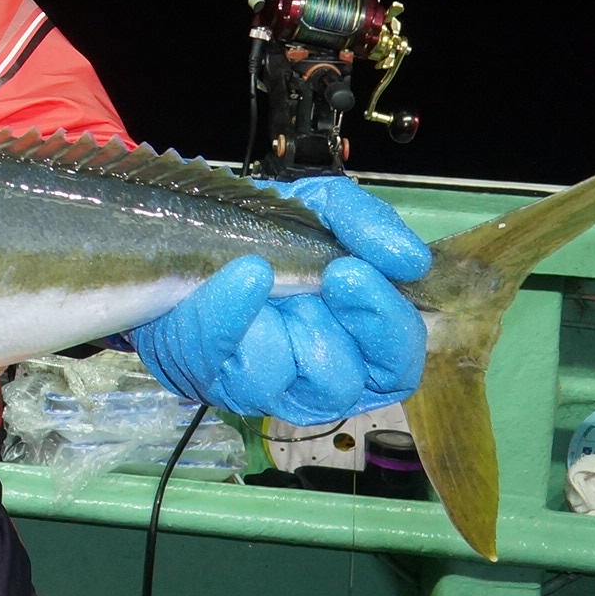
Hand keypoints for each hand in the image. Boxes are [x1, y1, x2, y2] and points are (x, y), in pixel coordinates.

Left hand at [129, 176, 431, 424]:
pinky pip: (231, 366)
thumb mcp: (322, 208)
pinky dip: (230, 319)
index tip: (350, 273)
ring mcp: (268, 387)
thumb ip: (367, 224)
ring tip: (260, 278)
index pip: (398, 362)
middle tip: (321, 277)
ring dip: (279, 324)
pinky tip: (229, 285)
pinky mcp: (218, 384)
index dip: (385, 325)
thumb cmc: (264, 229)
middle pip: (346, 383)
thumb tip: (410, 260)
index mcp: (358, 339)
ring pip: (286, 381)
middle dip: (329, 325)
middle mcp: (319, 375)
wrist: (184, 234)